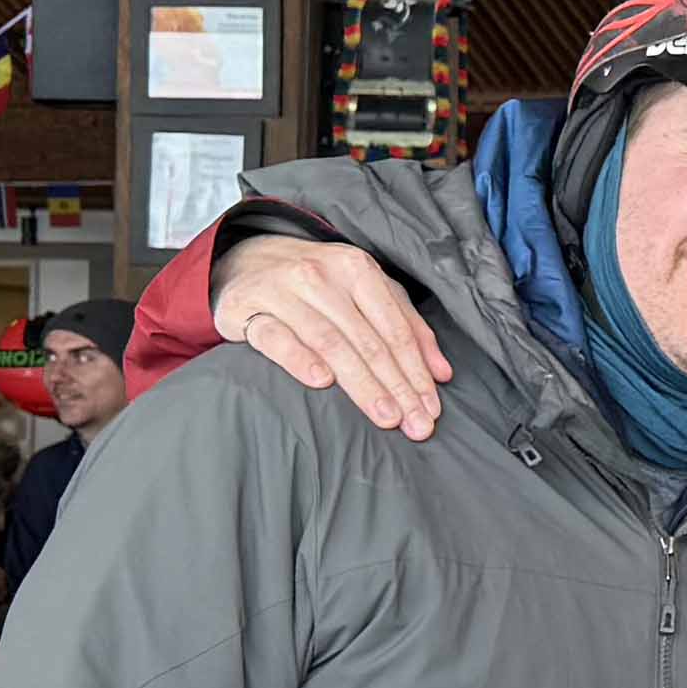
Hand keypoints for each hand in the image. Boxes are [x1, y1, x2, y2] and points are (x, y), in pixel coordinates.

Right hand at [213, 237, 452, 440]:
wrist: (244, 261)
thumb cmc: (318, 282)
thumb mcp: (365, 291)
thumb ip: (406, 325)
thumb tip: (442, 373)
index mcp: (357, 269)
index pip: (394, 328)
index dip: (416, 371)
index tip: (430, 409)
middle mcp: (321, 275)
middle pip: (367, 340)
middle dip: (396, 386)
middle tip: (416, 426)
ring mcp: (282, 291)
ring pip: (329, 342)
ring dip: (361, 383)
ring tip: (385, 416)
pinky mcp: (247, 309)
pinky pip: (275, 337)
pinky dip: (300, 359)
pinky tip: (321, 382)